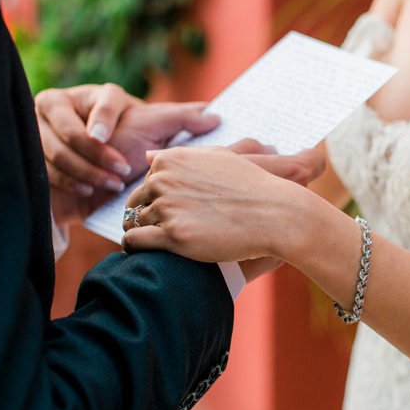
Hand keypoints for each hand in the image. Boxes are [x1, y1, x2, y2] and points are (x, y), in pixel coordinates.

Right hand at [37, 83, 219, 224]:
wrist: (101, 188)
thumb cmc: (131, 153)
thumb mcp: (156, 134)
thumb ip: (182, 121)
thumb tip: (215, 114)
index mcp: (94, 95)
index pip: (95, 99)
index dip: (101, 118)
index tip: (104, 137)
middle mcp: (61, 105)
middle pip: (66, 124)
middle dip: (92, 153)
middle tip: (117, 172)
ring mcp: (39, 128)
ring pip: (54, 148)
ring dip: (84, 170)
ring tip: (109, 184)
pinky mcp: (28, 154)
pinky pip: (42, 167)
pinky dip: (67, 181)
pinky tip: (86, 190)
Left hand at [121, 144, 325, 262]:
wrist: (275, 214)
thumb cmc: (251, 186)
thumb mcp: (216, 158)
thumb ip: (179, 157)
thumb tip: (146, 155)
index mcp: (170, 160)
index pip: (145, 183)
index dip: (156, 201)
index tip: (174, 214)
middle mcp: (163, 180)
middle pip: (136, 203)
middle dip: (146, 218)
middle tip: (166, 233)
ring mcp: (167, 207)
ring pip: (134, 223)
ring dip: (144, 235)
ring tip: (163, 246)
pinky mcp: (174, 236)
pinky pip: (135, 242)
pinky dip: (135, 249)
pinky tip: (149, 255)